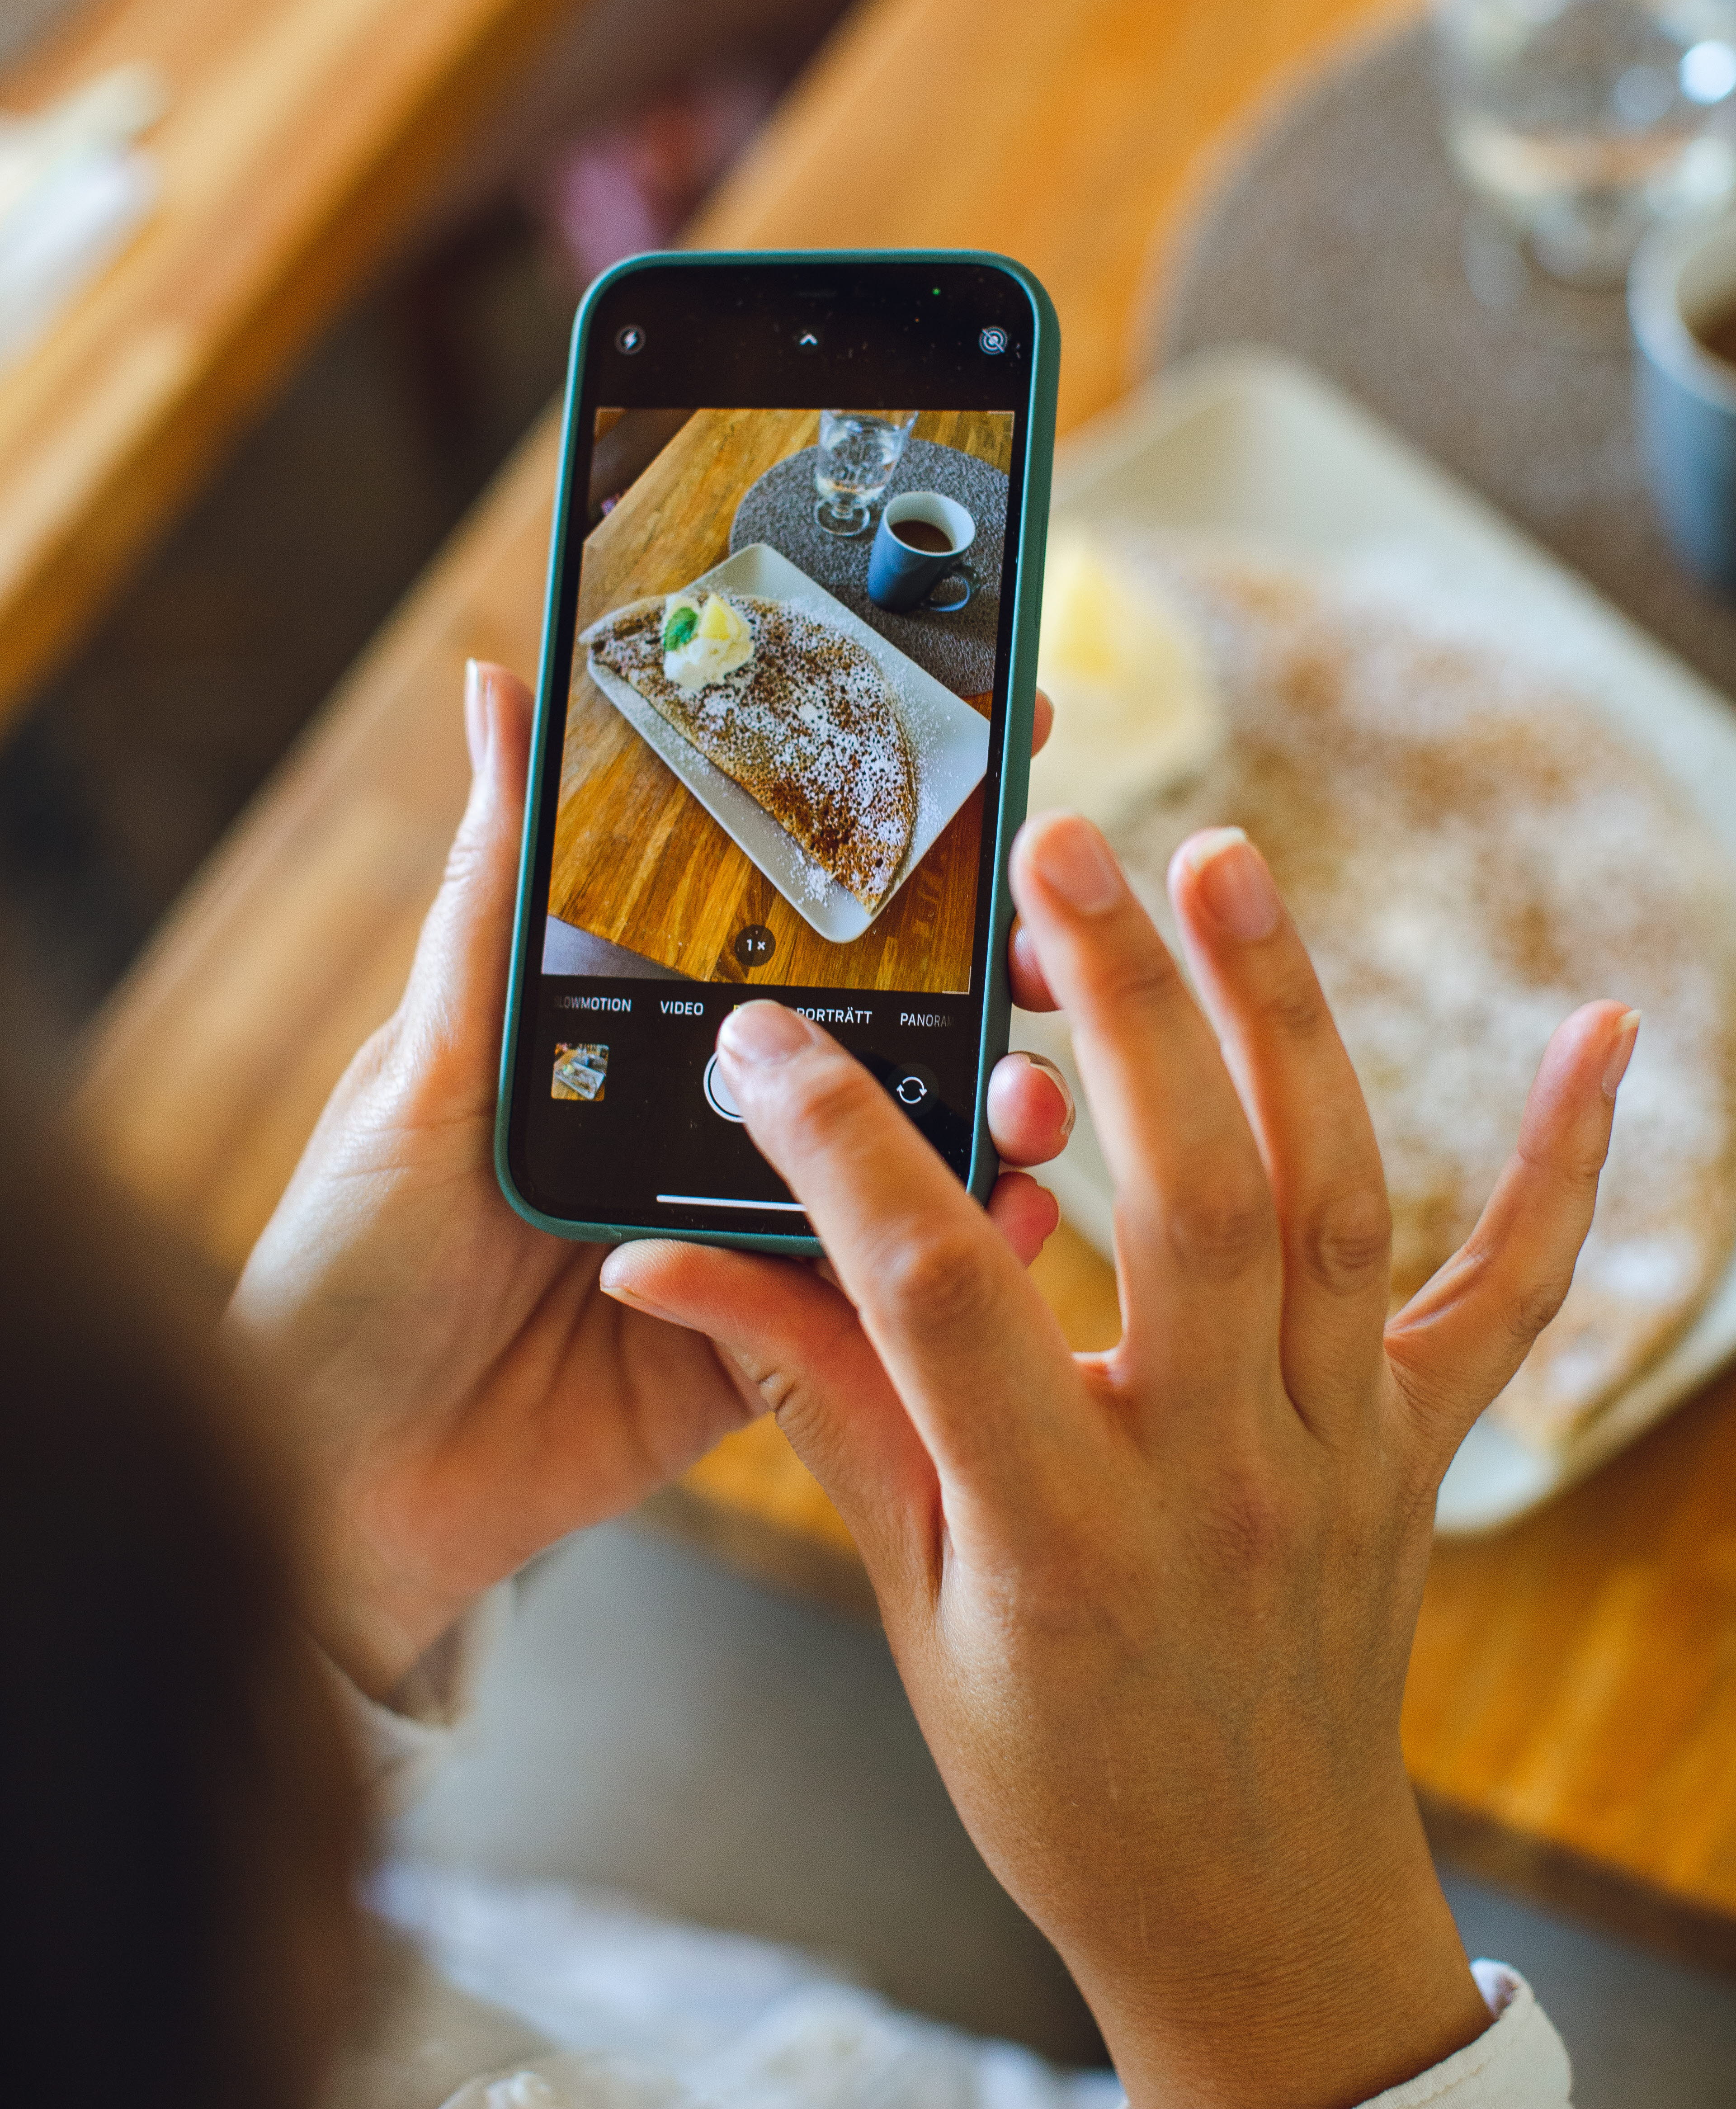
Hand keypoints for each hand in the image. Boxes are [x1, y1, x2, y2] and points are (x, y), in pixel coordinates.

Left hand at [224, 664, 1071, 1699]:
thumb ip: (495, 893)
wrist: (339, 1481)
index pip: (782, 917)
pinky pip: (881, 1301)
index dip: (886, 845)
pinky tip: (1009, 1226)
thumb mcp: (430, 1060)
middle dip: (980, 982)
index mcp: (640, 1033)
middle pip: (873, 1032)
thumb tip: (499, 689)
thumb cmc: (351, 1254)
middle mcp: (712, 1119)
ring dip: (987, 1118)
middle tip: (1048, 948)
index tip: (984, 757)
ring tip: (1034, 1099)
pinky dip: (955, 1263)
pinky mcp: (772, 1345)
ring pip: (901, 1161)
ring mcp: (752, 1230)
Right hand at [599, 816, 1636, 2107]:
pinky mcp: (1416, 1442)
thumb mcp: (911, 1596)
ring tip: (1225, 863)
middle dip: (1120, 1005)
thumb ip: (811, 1406)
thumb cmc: (1056, 1767)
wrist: (1248, 1902)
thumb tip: (665, 1266)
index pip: (940, 1293)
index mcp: (1063, 1528)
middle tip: (1062, 851)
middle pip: (1188, 1194)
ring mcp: (1342, 1447)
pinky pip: (1507, 1291)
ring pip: (1332, 1197)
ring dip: (1286, 1017)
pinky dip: (1564, 1162)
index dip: (844, 1150)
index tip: (772, 1039)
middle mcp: (1221, 1468)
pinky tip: (1603, 1031)